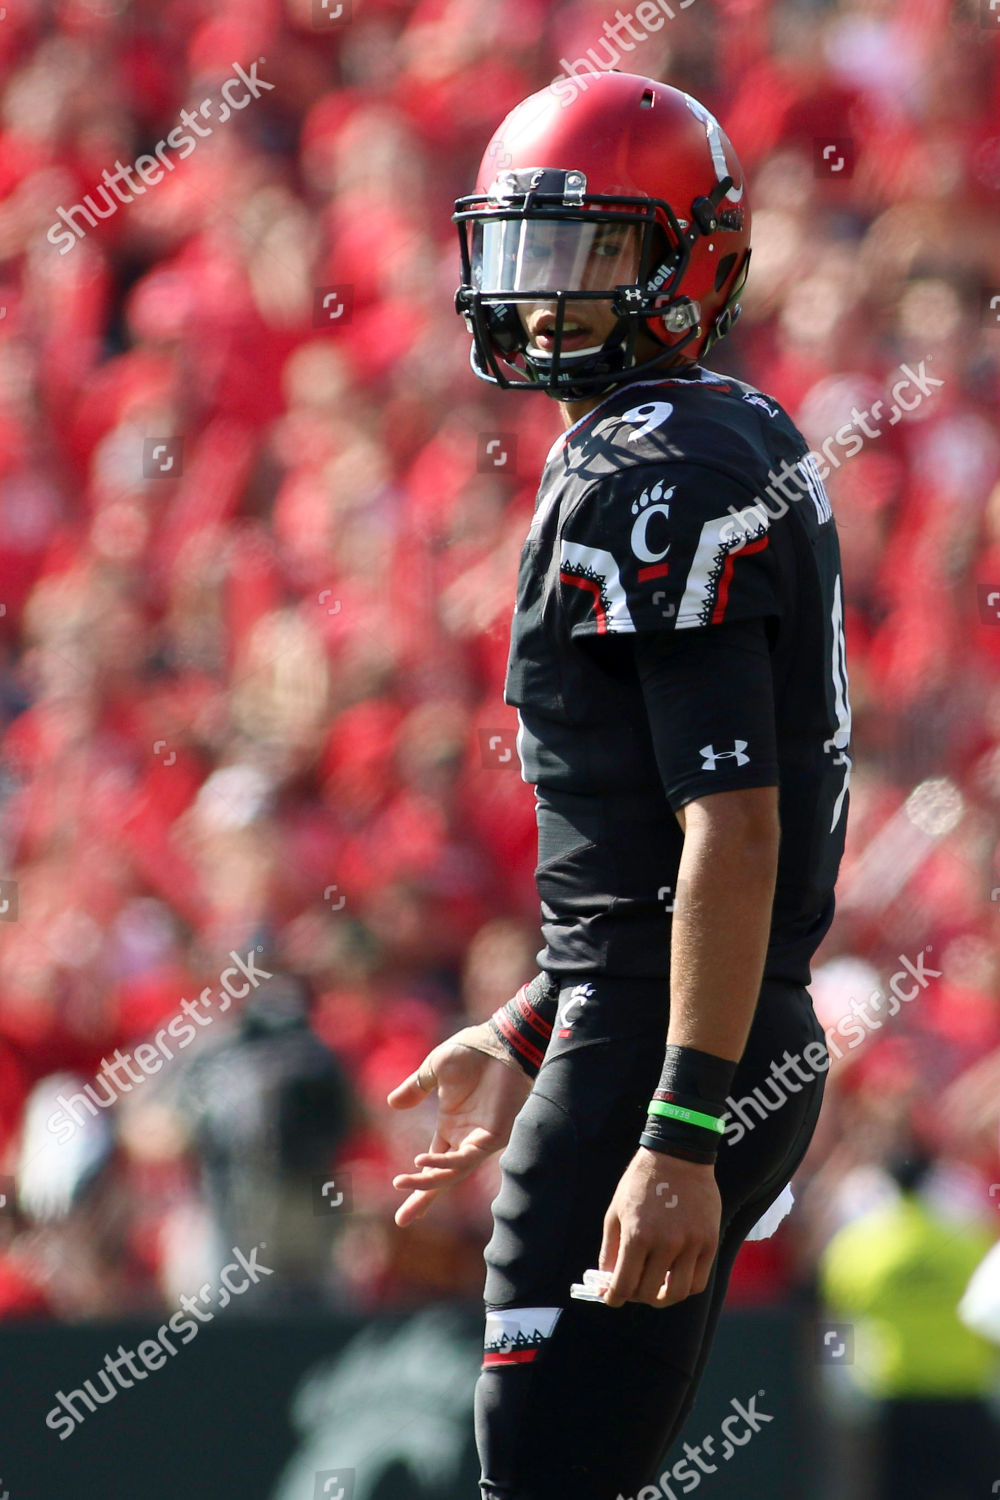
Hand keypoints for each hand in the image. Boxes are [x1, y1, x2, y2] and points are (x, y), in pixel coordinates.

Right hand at [387, 1025, 532, 1227]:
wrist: (501, 1041)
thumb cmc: (473, 1051)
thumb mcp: (435, 1068)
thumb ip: (416, 1086)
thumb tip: (392, 1104)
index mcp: (452, 1127)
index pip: (432, 1164)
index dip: (417, 1184)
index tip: (399, 1202)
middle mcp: (465, 1139)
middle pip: (442, 1178)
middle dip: (423, 1198)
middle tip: (403, 1220)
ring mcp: (480, 1139)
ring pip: (453, 1172)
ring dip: (428, 1180)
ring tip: (404, 1182)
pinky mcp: (494, 1136)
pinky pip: (466, 1158)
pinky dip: (445, 1162)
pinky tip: (423, 1161)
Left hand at [599, 1148, 720, 1307]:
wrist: (677, 1154)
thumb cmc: (641, 1182)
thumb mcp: (615, 1212)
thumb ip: (609, 1250)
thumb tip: (606, 1283)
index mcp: (637, 1236)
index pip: (624, 1285)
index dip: (614, 1297)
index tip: (611, 1298)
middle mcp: (666, 1244)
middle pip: (648, 1293)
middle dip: (635, 1295)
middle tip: (631, 1288)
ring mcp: (691, 1244)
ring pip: (676, 1293)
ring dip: (661, 1298)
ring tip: (654, 1289)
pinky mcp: (709, 1242)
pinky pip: (698, 1281)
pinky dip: (684, 1287)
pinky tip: (674, 1278)